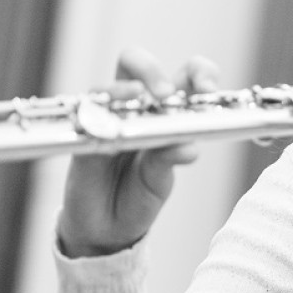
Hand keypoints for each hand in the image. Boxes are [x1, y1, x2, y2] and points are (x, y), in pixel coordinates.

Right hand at [57, 48, 219, 256]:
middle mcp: (136, 109)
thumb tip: (188, 147)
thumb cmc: (139, 195)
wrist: (107, 229)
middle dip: (151, 70)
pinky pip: (85, 118)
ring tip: (137, 100)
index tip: (208, 91)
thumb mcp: (160, 179)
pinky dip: (99, 118)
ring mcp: (107, 119)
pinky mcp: (84, 137)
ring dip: (123, 90)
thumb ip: (169, 159)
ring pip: (107, 86)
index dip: (199, 73)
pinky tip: (108, 127)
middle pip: (137, 63)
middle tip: (164, 95)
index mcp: (167, 112)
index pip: (185, 75)